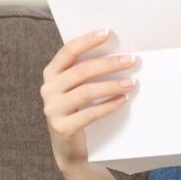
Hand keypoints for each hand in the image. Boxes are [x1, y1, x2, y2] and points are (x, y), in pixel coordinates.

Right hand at [41, 28, 138, 172]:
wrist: (69, 147)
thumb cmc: (79, 109)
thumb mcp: (78, 87)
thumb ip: (87, 71)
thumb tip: (118, 52)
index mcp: (51, 73)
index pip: (68, 51)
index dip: (87, 41)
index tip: (107, 33)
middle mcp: (48, 89)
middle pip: (81, 71)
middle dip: (109, 64)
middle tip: (131, 60)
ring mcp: (52, 109)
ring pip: (86, 92)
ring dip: (112, 85)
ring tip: (132, 82)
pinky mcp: (62, 127)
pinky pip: (90, 114)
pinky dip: (109, 106)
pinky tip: (123, 100)